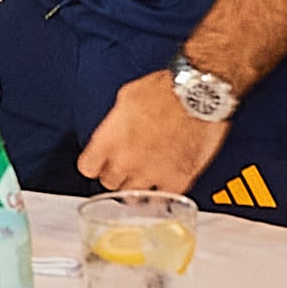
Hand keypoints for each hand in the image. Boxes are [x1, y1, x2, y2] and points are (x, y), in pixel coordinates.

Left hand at [77, 69, 228, 196]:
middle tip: (128, 165)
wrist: (198, 94)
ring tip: (146, 175)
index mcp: (110, 139)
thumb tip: (116, 129)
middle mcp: (126, 160)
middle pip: (110, 183)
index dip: (96, 164)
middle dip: (117, 174)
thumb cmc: (168, 89)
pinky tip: (165, 182)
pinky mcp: (176, 180)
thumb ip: (117, 122)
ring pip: (133, 196)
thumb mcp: (128, 97)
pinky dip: (163, 192)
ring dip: (137, 187)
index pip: (88, 168)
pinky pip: (162, 198)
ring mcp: (151, 173)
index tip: (101, 163)